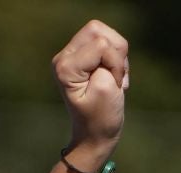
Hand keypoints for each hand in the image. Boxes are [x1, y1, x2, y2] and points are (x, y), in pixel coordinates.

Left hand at [53, 20, 127, 159]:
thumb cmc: (101, 116)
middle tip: (114, 78)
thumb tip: (103, 42)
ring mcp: (70, 56)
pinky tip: (113, 78)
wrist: (94, 134)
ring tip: (114, 79)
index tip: (112, 85)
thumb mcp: (108, 87)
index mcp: (65, 66)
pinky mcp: (82, 57)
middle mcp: (63, 57)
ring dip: (118, 57)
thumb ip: (107, 58)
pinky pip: (108, 43)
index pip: (101, 44)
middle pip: (98, 30)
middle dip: (115, 53)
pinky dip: (117, 59)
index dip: (115, 63)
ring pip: (106, 34)